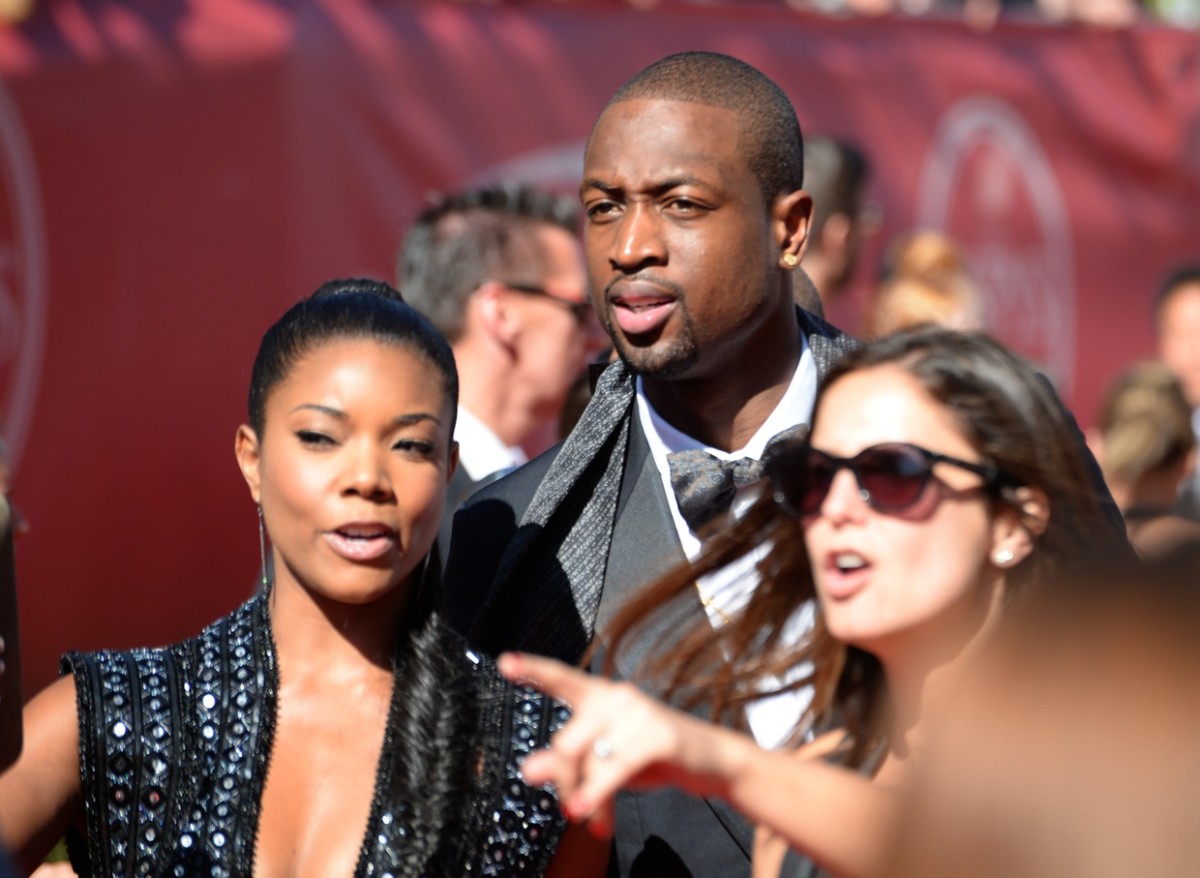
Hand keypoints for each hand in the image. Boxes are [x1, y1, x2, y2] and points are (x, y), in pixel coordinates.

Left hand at [498, 652, 703, 837]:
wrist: (710, 763)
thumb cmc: (650, 756)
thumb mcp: (605, 760)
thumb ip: (568, 763)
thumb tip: (527, 770)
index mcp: (601, 696)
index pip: (563, 678)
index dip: (533, 670)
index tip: (505, 662)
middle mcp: (617, 696)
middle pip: (567, 744)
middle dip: (565, 782)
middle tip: (571, 809)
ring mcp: (638, 713)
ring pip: (588, 761)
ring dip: (585, 796)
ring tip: (588, 820)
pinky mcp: (656, 737)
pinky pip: (613, 771)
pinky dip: (596, 795)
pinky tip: (585, 814)